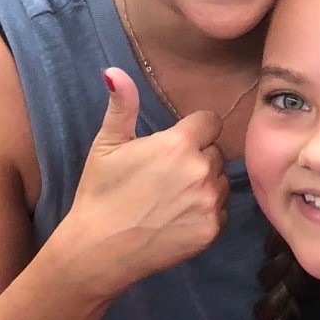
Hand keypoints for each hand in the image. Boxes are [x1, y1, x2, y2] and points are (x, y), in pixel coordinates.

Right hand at [60, 68, 228, 299]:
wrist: (99, 249)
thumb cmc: (100, 194)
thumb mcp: (107, 145)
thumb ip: (122, 105)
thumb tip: (115, 71)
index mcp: (179, 144)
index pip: (210, 122)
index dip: (194, 131)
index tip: (176, 145)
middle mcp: (201, 170)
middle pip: (215, 152)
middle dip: (198, 158)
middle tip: (167, 176)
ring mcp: (209, 202)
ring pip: (220, 182)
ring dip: (204, 185)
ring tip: (172, 198)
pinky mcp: (212, 230)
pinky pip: (220, 211)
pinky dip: (205, 212)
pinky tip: (178, 218)